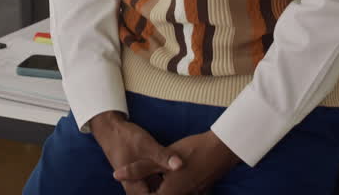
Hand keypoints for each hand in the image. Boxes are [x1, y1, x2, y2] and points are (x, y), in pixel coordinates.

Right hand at [89, 111, 183, 193]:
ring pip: (156, 191)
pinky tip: (176, 172)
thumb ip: (164, 157)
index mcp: (135, 187)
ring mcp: (138, 183)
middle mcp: (135, 188)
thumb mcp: (147, 146)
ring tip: (185, 182)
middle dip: (169, 191)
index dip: (169, 194)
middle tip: (189, 188)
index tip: (185, 190)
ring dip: (167, 187)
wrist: (111, 129)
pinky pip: (155, 184)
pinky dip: (164, 180)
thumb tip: (181, 165)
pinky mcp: (142, 176)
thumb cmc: (126, 138)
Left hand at [113, 130, 239, 194]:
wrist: (222, 149)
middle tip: (141, 175)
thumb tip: (116, 175)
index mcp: (168, 194)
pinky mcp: (199, 190)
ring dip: (160, 186)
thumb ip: (139, 169)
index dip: (137, 191)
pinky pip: (182, 192)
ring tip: (156, 174)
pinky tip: (171, 173)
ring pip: (170, 193)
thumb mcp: (161, 158)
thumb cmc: (192, 151)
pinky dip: (173, 186)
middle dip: (148, 188)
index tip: (133, 182)